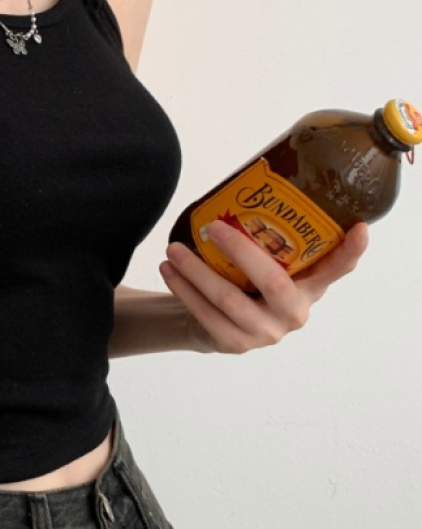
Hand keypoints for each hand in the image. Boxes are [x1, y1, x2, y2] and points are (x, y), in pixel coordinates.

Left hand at [159, 220, 369, 354]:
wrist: (216, 324)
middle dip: (241, 251)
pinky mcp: (236, 344)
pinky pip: (207, 315)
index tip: (359, 228)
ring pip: (229, 300)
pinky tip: (169, 270)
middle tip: (215, 227)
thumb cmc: (245, 282)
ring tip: (173, 249)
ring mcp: (266, 332)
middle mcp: (294, 312)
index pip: (337, 268)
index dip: (350, 251)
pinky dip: (184, 290)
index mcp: (310, 286)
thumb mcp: (263, 261)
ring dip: (197, 272)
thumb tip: (249, 184)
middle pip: (273, 282)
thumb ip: (267, 237)